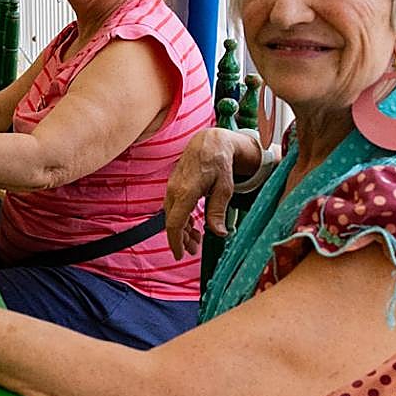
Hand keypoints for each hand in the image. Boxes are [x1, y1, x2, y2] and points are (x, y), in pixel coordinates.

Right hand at [164, 128, 253, 258]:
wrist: (209, 141)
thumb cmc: (219, 162)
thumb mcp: (224, 188)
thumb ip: (218, 211)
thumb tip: (219, 233)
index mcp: (186, 192)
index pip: (175, 223)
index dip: (175, 242)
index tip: (180, 255)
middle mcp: (174, 190)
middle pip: (172, 222)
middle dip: (181, 239)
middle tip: (194, 249)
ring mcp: (172, 187)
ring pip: (172, 215)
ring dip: (182, 229)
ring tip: (195, 239)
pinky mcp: (174, 185)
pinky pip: (173, 206)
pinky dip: (181, 218)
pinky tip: (192, 224)